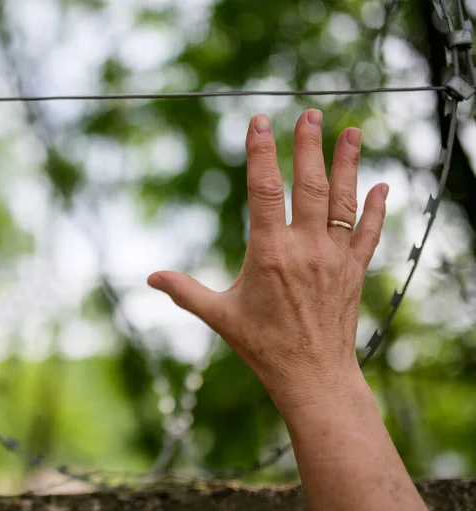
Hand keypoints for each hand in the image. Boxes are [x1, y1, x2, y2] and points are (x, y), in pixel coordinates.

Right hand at [148, 109, 387, 414]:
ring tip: (352, 131)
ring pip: (342, 201)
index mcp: (269, 253)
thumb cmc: (263, 346)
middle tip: (310, 113)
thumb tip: (149, 278)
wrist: (312, 376)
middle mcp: (305, 249)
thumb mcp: (219, 316)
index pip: (264, 190)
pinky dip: (376, 208)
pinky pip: (368, 233)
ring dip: (347, 164)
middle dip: (308, 145)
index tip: (260, 121)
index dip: (261, 152)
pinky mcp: (354, 272)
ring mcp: (334, 258)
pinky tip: (382, 185)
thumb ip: (185, 291)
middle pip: (309, 185)